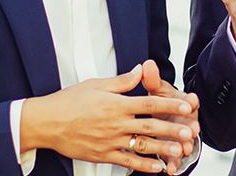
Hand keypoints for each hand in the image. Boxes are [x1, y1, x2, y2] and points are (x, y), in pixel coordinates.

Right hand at [20, 62, 195, 172]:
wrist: (45, 123)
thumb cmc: (68, 101)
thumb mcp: (95, 85)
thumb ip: (122, 81)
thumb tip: (141, 70)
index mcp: (115, 103)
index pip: (149, 103)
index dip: (170, 104)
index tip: (186, 106)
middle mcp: (115, 123)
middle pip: (150, 126)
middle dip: (172, 129)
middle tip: (190, 131)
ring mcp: (109, 141)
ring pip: (141, 145)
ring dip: (162, 148)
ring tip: (180, 151)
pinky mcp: (102, 155)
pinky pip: (127, 161)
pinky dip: (143, 165)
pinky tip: (158, 167)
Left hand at [138, 59, 200, 173]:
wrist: (170, 119)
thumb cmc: (163, 102)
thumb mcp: (158, 90)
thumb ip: (153, 79)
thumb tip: (147, 65)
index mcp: (181, 103)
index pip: (188, 100)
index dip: (190, 100)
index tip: (193, 99)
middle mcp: (185, 119)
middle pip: (189, 122)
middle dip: (191, 125)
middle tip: (193, 128)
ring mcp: (182, 136)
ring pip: (184, 141)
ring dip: (185, 145)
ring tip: (184, 150)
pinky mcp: (176, 150)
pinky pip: (175, 158)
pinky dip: (174, 164)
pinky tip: (170, 169)